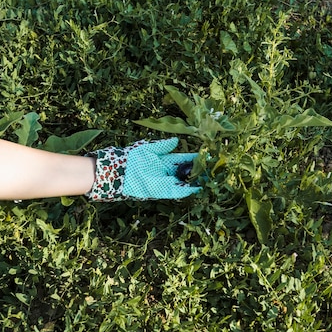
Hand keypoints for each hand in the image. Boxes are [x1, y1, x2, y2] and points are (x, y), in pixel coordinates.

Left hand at [85, 138, 200, 201]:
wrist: (119, 170)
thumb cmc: (131, 158)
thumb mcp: (148, 149)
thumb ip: (163, 146)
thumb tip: (177, 140)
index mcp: (164, 160)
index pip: (182, 159)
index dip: (194, 158)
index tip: (205, 155)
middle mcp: (166, 172)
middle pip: (186, 171)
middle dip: (198, 170)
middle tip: (212, 168)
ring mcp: (164, 182)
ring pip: (184, 181)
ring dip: (195, 181)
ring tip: (209, 178)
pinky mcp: (160, 190)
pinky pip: (176, 191)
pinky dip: (186, 190)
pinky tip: (197, 188)